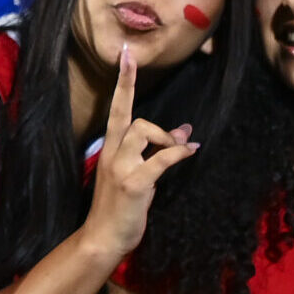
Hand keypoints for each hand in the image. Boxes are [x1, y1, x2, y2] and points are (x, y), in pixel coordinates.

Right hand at [79, 46, 201, 260]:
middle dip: (156, 124)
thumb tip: (185, 131)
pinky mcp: (135, 184)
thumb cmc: (120, 209)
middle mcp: (112, 154)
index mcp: (110, 150)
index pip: (116, 109)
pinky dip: (179, 152)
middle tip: (173, 128)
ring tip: (179, 149)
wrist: (102, 238)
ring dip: (166, 138)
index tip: (126, 55)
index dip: (123, 82)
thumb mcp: (138, 176)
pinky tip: (191, 151)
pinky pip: (161, 158)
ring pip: (142, 131)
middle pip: (129, 117)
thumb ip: (157, 152)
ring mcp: (121, 168)